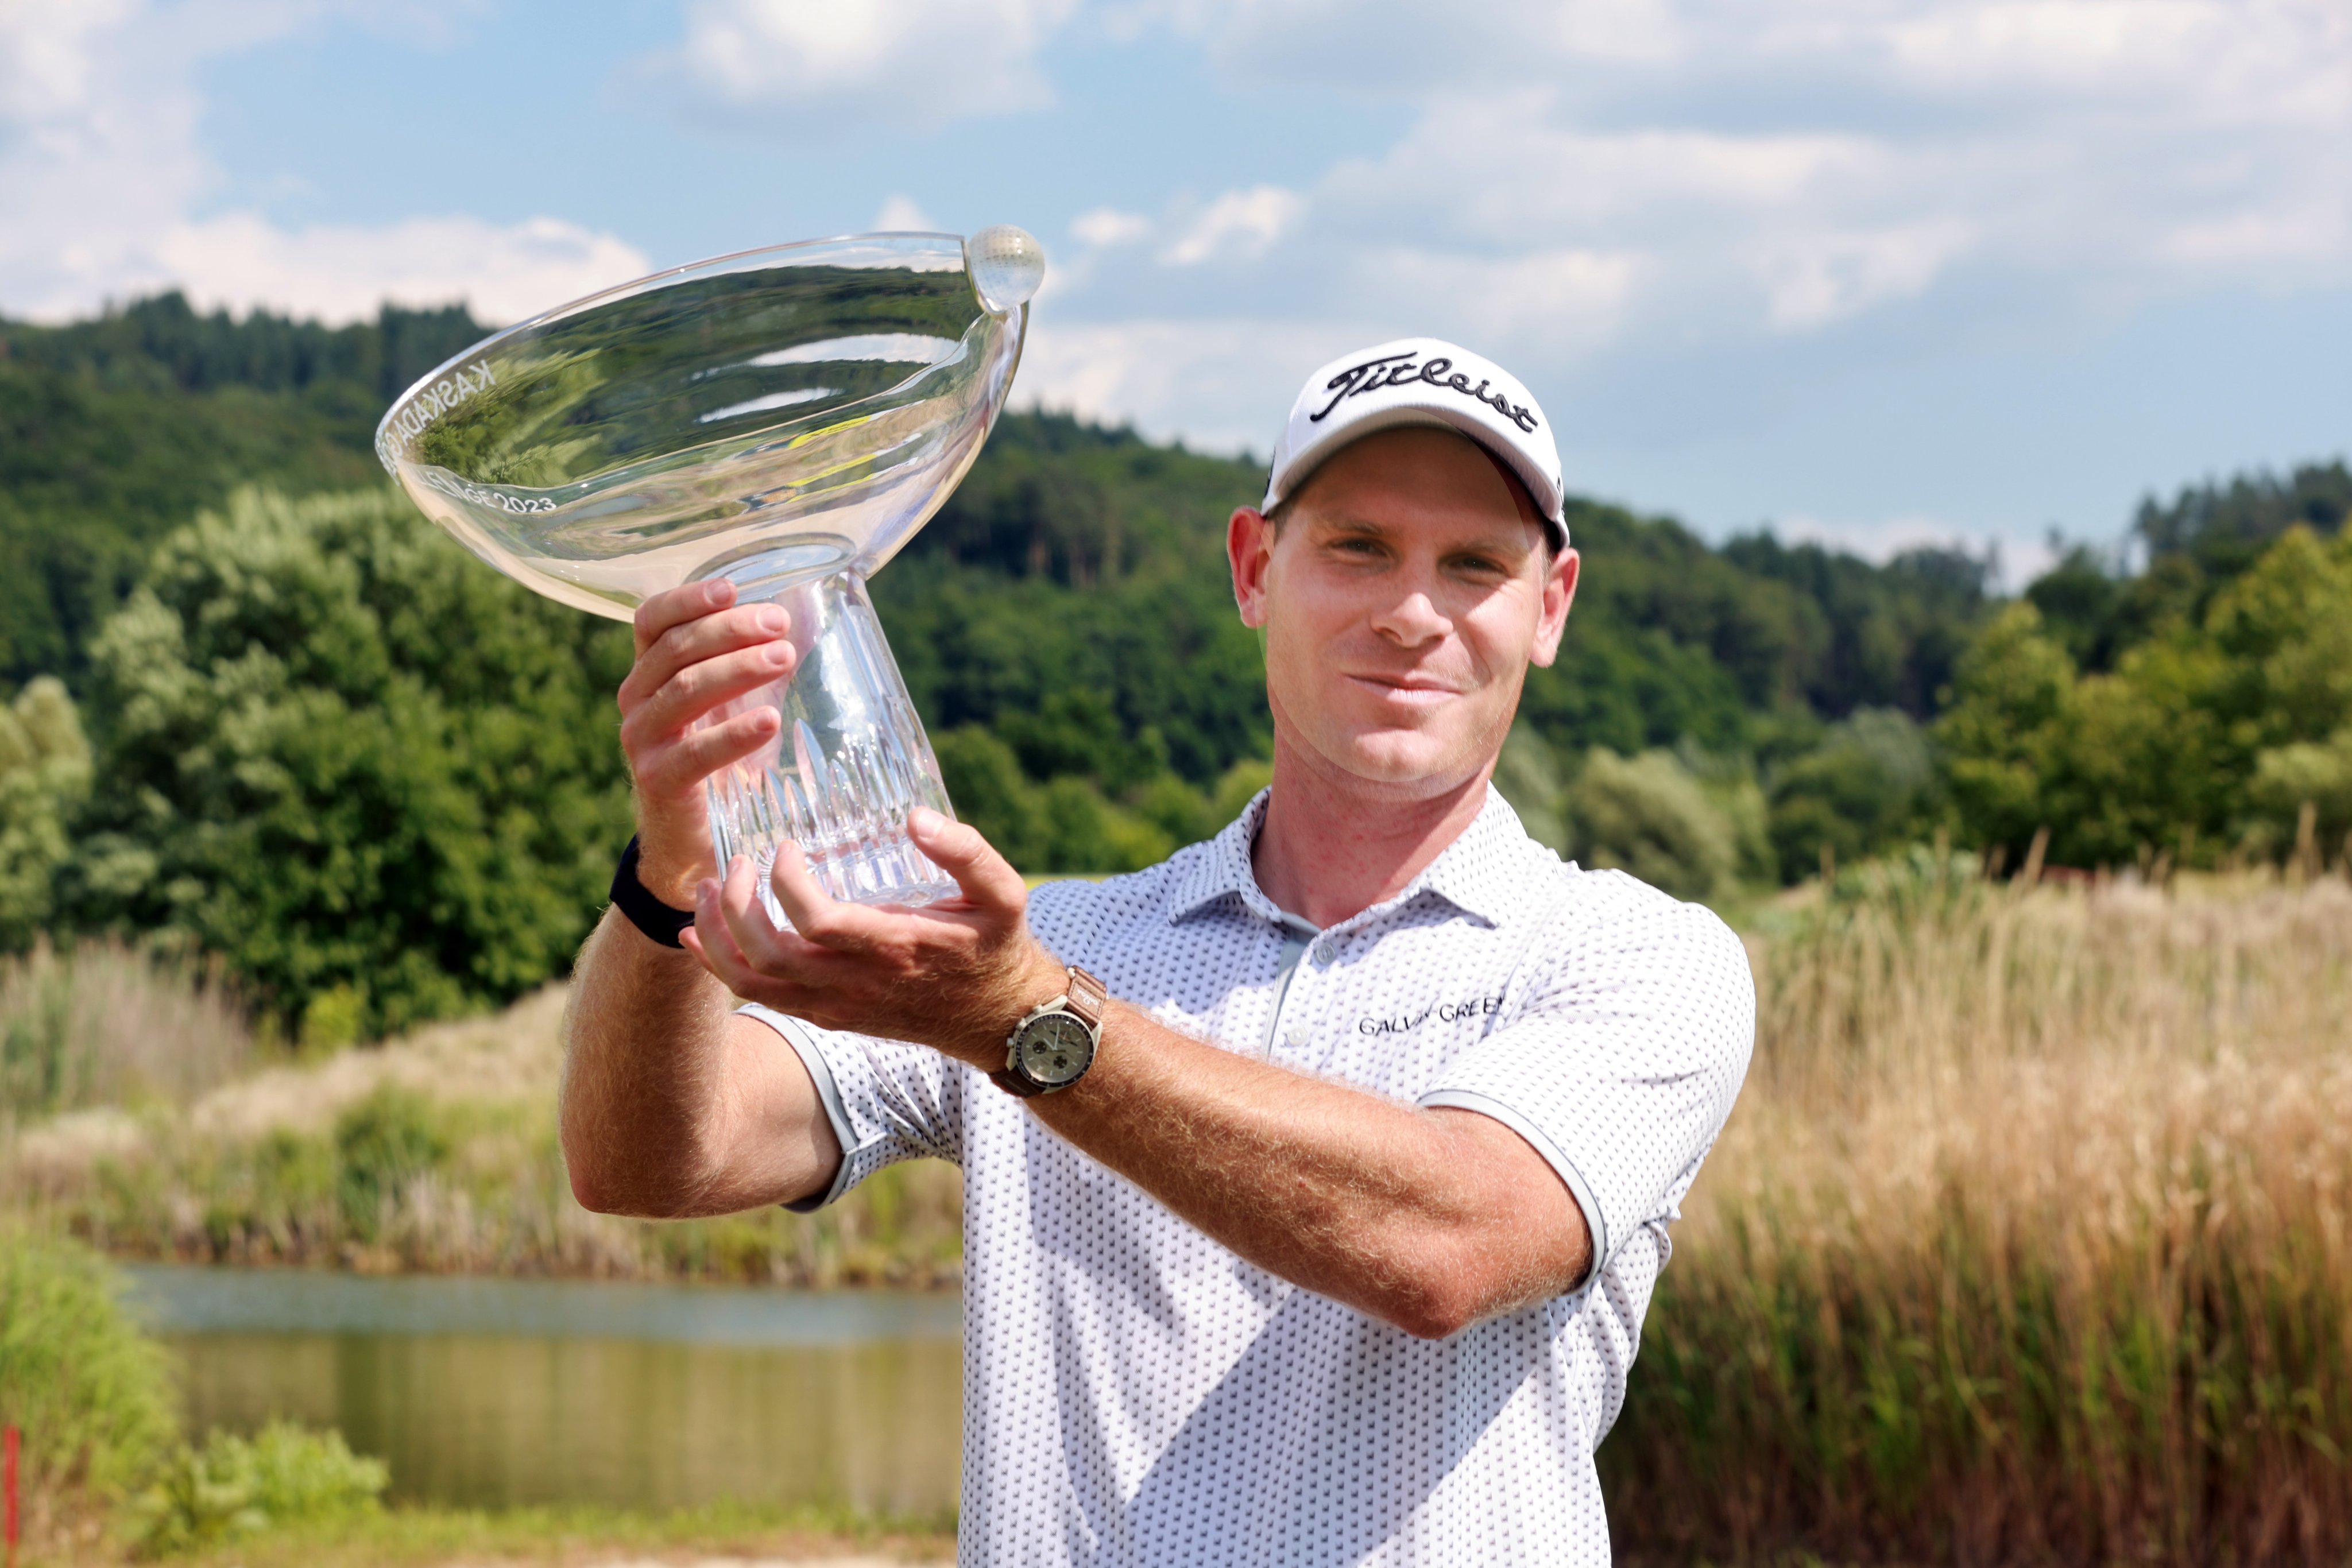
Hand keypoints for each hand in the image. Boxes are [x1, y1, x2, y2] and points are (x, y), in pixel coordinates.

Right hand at [616, 581, 797, 906]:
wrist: (691, 841)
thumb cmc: (722, 761)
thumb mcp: (736, 704)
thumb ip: (756, 664)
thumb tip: (808, 617)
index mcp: (649, 672)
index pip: (652, 620)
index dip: (687, 599)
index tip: (733, 589)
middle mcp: (636, 699)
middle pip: (675, 648)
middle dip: (731, 630)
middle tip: (780, 625)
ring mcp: (641, 739)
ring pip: (684, 688)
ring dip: (737, 668)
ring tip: (783, 658)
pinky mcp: (657, 780)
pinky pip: (695, 751)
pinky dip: (733, 734)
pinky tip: (769, 721)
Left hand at [682, 807, 1066, 1067]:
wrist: (999, 1019)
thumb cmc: (997, 946)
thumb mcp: (1003, 892)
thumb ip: (966, 851)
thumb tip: (915, 816)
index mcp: (894, 947)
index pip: (816, 922)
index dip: (786, 882)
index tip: (784, 847)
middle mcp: (857, 983)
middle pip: (768, 956)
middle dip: (736, 907)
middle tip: (735, 863)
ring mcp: (838, 1005)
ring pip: (753, 985)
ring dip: (718, 939)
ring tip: (705, 891)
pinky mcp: (828, 1015)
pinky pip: (761, 999)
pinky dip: (722, 969)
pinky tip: (701, 935)